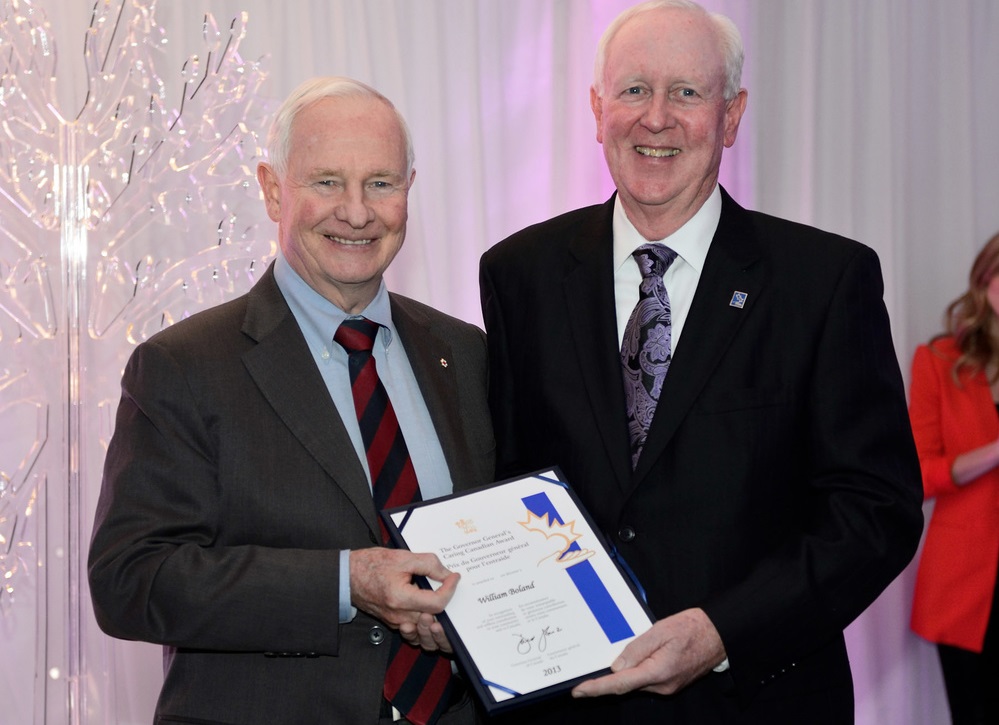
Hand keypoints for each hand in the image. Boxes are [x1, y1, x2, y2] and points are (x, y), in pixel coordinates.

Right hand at [349, 548, 459, 652]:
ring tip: (443, 600)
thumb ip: (428, 564)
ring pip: (424, 630)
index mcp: (400, 598)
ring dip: (437, 619)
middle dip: (447, 606)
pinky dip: (425, 623)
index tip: (454, 577)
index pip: (436, 604)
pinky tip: (430, 609)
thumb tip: (446, 573)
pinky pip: (414, 630)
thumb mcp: (403, 557)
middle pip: (433, 621)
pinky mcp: (393, 623)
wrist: (348, 576)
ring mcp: (395, 622)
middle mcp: (398, 616)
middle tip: (451, 588)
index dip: (450, 590)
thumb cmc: (372, 565)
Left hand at [571, 608, 725, 697]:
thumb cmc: (692, 628)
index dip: (597, 688)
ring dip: (624, 672)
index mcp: (658, 672)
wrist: (718, 634)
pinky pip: (645, 679)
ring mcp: (667, 686)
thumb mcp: (660, 630)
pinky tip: (635, 658)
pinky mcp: (670, 683)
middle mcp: (662, 685)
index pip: (620, 684)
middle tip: (589, 672)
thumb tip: (617, 666)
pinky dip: (636, 671)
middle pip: (626, 685)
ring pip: (636, 682)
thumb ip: (637, 648)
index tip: (579, 691)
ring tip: (621, 654)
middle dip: (607, 678)